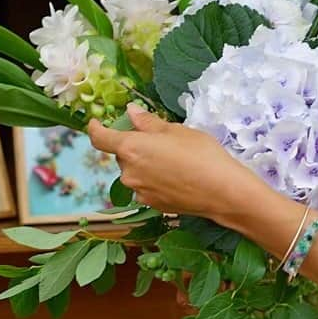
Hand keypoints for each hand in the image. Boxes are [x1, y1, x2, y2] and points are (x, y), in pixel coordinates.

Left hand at [87, 103, 265, 228]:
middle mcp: (129, 172)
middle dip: (134, 147)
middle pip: (122, 155)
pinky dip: (154, 180)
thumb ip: (149, 123)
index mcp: (131, 148)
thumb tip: (131, 113)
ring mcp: (139, 191)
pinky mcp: (152, 205)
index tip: (94, 123)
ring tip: (173, 161)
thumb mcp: (176, 131)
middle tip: (160, 141)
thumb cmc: (201, 154)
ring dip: (144, 164)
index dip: (95, 129)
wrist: (222, 192)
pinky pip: (145, 187)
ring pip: (134, 172)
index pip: (100, 138)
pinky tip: (176, 178)